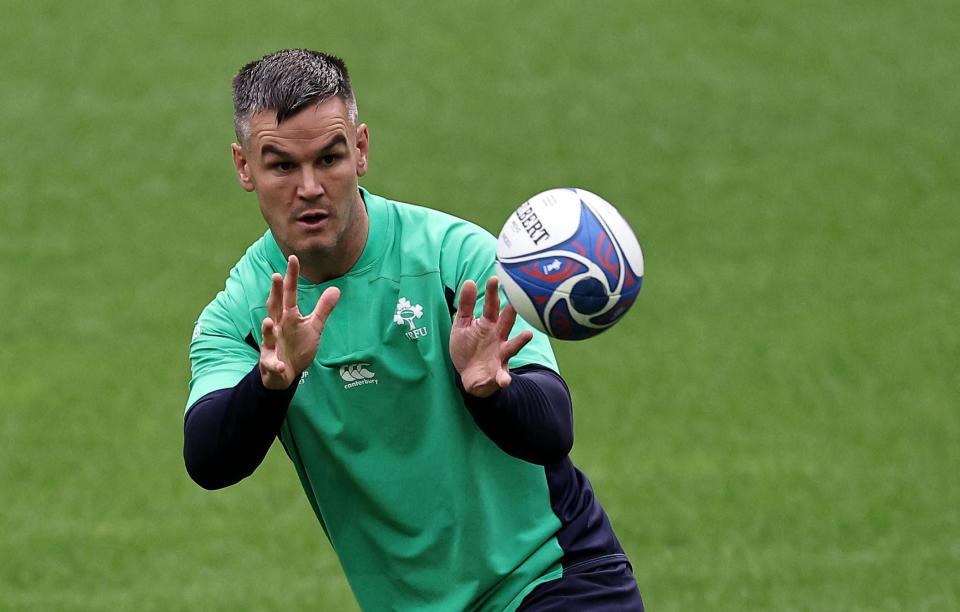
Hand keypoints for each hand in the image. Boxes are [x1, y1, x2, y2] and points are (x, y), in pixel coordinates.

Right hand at [259, 255, 339, 389]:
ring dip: (267, 329)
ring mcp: (272, 345)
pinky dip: (275, 366)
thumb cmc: (296, 345)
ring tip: (268, 321)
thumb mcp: (313, 326)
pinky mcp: (271, 364)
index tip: (293, 258)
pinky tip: (279, 366)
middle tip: (275, 275)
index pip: (289, 294)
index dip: (291, 277)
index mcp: (288, 317)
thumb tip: (335, 288)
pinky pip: (272, 365)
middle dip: (274, 294)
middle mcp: (277, 328)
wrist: (283, 373)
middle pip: (275, 308)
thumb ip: (323, 308)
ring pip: (268, 336)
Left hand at [450, 276, 533, 397]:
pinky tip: (505, 380)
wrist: (469, 376)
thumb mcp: (462, 325)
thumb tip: (470, 281)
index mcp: (489, 324)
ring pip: (513, 346)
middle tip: (519, 298)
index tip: (495, 278)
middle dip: (512, 310)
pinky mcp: (497, 373)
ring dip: (520, 340)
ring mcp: (500, 355)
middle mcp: (499, 337)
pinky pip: (502, 376)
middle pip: (507, 321)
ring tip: (528, 334)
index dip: (493, 293)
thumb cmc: (468, 348)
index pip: (492, 306)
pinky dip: (504, 378)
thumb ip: (466, 305)